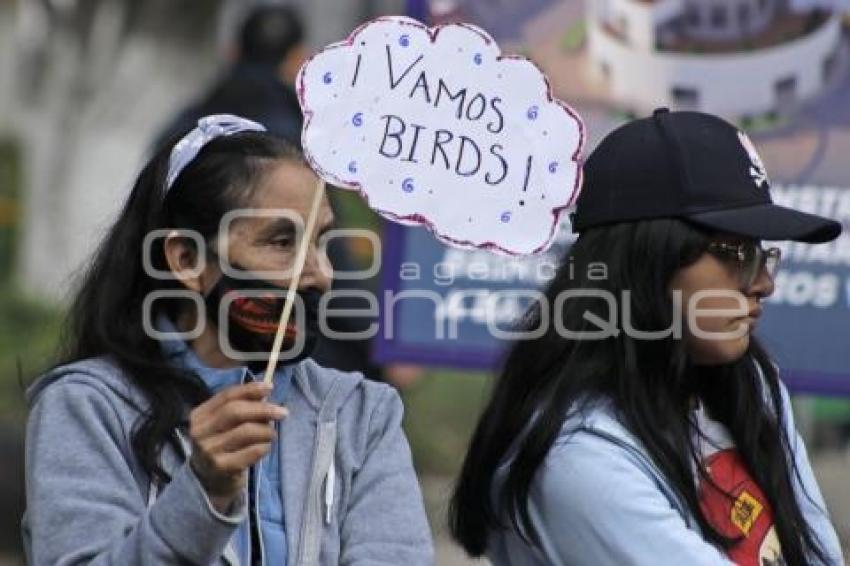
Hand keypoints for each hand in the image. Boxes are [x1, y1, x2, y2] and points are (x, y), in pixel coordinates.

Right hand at [188, 381, 286, 512]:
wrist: (210, 482)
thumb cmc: (223, 446)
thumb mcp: (225, 425)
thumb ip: (241, 408)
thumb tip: (266, 392)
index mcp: (200, 415)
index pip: (226, 396)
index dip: (249, 390)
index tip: (270, 387)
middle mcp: (200, 432)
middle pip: (235, 412)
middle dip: (263, 409)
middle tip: (283, 412)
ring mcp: (208, 450)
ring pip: (245, 431)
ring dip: (266, 430)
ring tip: (272, 435)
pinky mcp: (221, 467)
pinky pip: (251, 451)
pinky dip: (264, 447)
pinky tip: (265, 448)